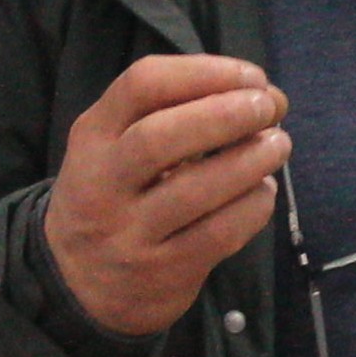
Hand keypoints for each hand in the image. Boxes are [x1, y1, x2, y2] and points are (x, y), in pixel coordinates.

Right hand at [44, 55, 290, 336]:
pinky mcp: (162, 272)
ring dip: (249, 161)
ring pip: (194, 190)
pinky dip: (252, 208)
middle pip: (161, 137)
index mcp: (93, 136)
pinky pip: (217, 235)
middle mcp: (102, 183)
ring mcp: (130, 233)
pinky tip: (263, 192)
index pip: (141, 85)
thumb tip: (261, 94)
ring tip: (278, 145)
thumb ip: (170, 115)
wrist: (77, 284)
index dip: (205, 72)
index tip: (252, 76)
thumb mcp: (113, 148)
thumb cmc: (113, 196)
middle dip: (225, 115)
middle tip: (269, 108)